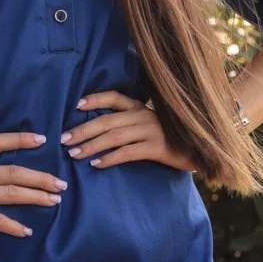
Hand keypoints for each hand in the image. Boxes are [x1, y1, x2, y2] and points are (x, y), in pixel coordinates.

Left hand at [60, 91, 196, 172]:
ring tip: (74, 154)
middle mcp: (143, 115)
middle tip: (64, 139)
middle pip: (107, 120)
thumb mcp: (149, 123)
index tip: (76, 106)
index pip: (113, 97)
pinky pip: (128, 153)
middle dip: (83, 129)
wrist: (198, 150)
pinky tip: (96, 165)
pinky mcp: (156, 148)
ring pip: (114, 137)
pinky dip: (110, 158)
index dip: (95, 99)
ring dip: (91, 145)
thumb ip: (128, 122)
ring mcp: (151, 130)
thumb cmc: (168, 137)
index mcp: (140, 106)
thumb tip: (97, 130)